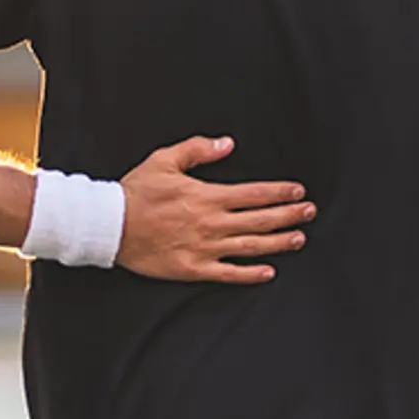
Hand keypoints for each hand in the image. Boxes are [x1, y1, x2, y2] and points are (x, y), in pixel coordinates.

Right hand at [117, 136, 314, 283]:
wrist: (109, 225)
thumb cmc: (136, 192)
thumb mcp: (164, 160)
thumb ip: (198, 150)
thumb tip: (227, 144)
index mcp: (206, 196)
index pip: (254, 194)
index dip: (279, 193)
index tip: (298, 192)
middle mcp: (211, 223)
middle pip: (260, 220)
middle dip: (289, 215)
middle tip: (309, 213)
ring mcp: (204, 248)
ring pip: (251, 246)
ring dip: (278, 242)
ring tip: (299, 238)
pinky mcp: (193, 268)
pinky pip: (229, 273)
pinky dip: (251, 274)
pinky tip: (268, 271)